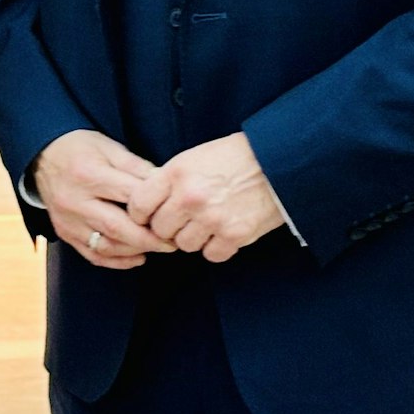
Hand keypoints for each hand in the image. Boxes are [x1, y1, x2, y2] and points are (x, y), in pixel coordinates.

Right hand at [32, 129, 176, 268]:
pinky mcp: (64, 233)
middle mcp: (75, 201)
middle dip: (151, 239)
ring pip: (107, 246)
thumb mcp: (109, 148)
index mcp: (89, 175)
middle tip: (173, 242)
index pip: (130, 198)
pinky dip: (118, 261)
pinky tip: (137, 256)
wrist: (41, 155)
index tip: (176, 215)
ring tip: (157, 246)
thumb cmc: (80, 149)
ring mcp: (67, 220)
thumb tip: (165, 187)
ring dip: (136, 250)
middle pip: (119, 228)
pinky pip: (93, 255)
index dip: (157, 209)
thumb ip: (137, 168)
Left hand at [127, 132, 283, 262]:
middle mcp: (190, 198)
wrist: (274, 163)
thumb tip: (146, 205)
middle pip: (160, 230)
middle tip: (180, 222)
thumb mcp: (190, 159)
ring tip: (203, 225)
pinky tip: (221, 234)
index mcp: (175, 174)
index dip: (141, 214)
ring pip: (184, 245)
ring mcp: (212, 218)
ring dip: (192, 238)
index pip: (139, 205)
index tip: (148, 217)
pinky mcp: (235, 235)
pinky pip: (211, 255)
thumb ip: (166, 181)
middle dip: (167, 228)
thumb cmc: (230, 158)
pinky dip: (215, 248)